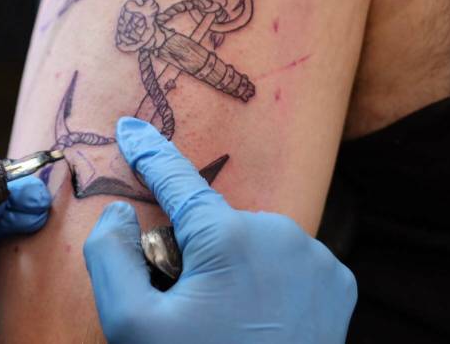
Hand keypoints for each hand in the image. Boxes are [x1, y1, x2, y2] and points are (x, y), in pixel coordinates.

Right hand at [83, 117, 356, 343]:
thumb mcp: (130, 326)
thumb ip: (110, 256)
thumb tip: (122, 214)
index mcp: (230, 239)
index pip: (177, 178)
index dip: (148, 151)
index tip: (130, 126)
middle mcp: (281, 235)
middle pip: (210, 222)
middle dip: (188, 250)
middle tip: (183, 307)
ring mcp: (317, 260)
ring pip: (246, 241)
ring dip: (225, 265)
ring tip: (221, 322)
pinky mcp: (338, 284)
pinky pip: (282, 260)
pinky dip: (261, 277)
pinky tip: (253, 320)